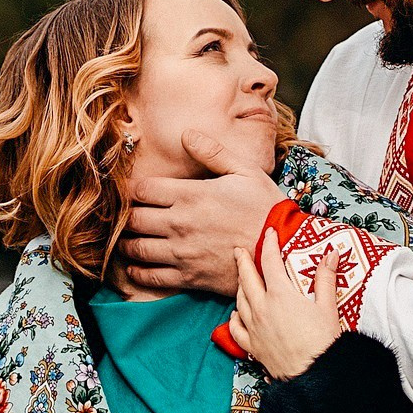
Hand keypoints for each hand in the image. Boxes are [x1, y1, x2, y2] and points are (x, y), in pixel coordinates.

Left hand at [121, 130, 285, 295]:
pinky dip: (138, 272)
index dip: (134, 189)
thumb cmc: (266, 208)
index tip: (136, 192)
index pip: (143, 189)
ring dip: (127, 243)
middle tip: (128, 216)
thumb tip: (186, 134)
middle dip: (127, 216)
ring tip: (128, 240)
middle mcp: (179, 223)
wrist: (285, 250)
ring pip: (137, 248)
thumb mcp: (244, 171)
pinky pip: (151, 277)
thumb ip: (213, 152)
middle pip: (134, 219)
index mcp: (190, 195)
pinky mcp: (189, 277)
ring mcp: (182, 253)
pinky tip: (136, 267)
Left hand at [229, 230, 343, 379]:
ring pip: (240, 301)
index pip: (270, 262)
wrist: (314, 374)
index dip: (269, 244)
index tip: (269, 233)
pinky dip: (235, 317)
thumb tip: (331, 254)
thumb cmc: (323, 341)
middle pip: (247, 278)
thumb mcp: (328, 306)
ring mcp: (254, 327)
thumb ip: (325, 278)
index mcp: (281, 294)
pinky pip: (237, 328)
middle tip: (239, 251)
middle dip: (243, 262)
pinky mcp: (253, 346)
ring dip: (239, 286)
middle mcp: (262, 308)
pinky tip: (237, 314)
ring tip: (241, 279)